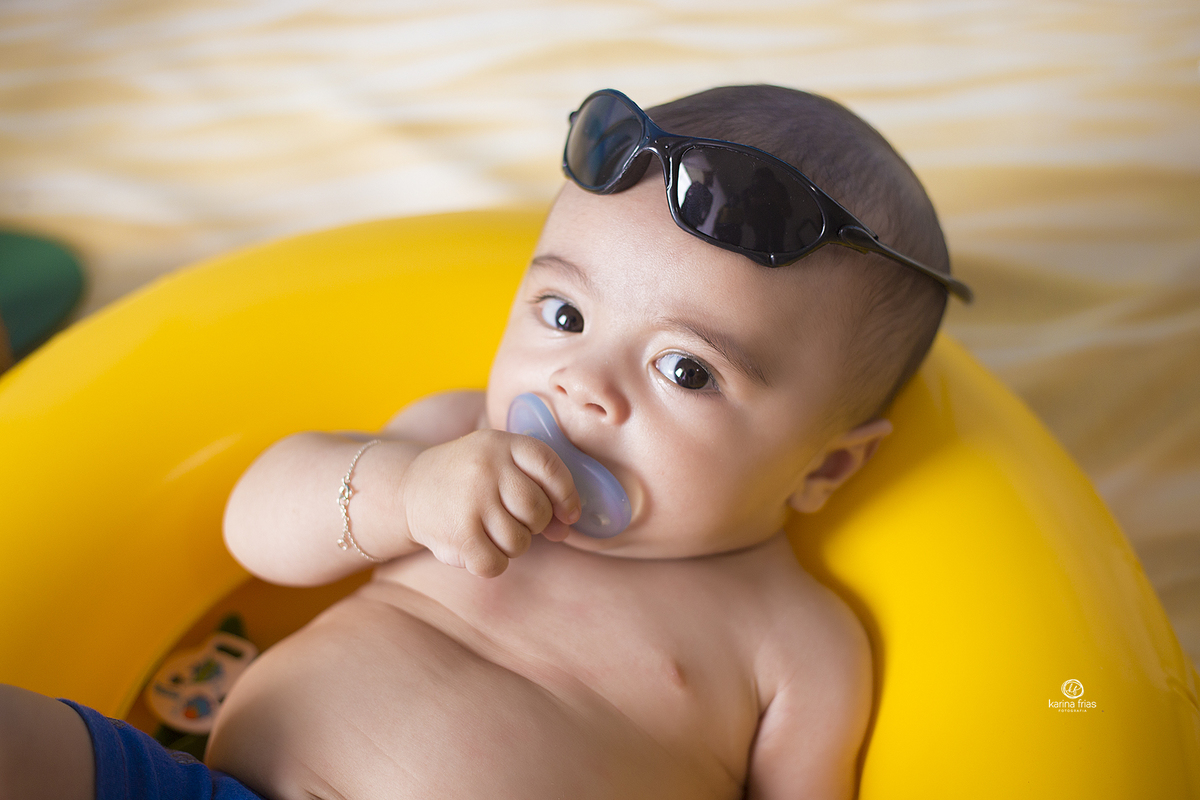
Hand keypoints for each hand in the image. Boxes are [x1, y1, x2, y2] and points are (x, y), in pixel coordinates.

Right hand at [400, 429, 580, 576]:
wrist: (408, 489)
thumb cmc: (468, 481)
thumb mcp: (499, 465)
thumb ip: (537, 489)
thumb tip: (566, 529)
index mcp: (502, 443)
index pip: (552, 469)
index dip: (567, 495)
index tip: (568, 514)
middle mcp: (487, 468)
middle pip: (538, 511)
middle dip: (535, 525)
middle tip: (514, 520)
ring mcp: (472, 500)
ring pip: (520, 542)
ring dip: (511, 545)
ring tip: (491, 531)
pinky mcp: (459, 533)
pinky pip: (496, 563)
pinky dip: (492, 563)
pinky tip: (478, 548)